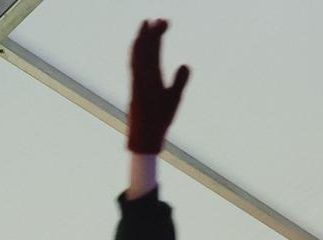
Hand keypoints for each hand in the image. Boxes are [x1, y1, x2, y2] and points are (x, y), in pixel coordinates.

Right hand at [126, 20, 189, 153]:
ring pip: (139, 56)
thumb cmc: (160, 119)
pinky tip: (141, 45)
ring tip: (148, 24)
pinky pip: (136, 70)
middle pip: (146, 49)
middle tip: (160, 18)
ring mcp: (138, 83)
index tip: (162, 21)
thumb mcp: (174, 96)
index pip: (154, 51)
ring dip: (143, 40)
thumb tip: (186, 64)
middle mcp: (142, 76)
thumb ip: (179, 79)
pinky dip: (138, 56)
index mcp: (150, 76)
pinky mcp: (137, 90)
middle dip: (152, 33)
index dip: (157, 35)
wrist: (148, 138)